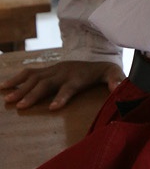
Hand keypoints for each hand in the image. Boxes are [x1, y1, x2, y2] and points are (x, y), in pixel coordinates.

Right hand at [1, 58, 123, 111]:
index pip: (69, 88)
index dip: (62, 97)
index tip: (53, 108)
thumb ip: (117, 81)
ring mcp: (53, 69)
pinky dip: (16, 78)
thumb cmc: (104, 73)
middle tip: (20, 106)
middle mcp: (63, 72)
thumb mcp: (114, 76)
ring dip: (20, 87)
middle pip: (46, 83)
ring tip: (7, 98)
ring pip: (34, 77)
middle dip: (33, 94)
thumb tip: (120, 88)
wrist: (98, 60)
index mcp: (78, 77)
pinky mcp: (47, 69)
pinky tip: (4, 86)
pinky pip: (29, 73)